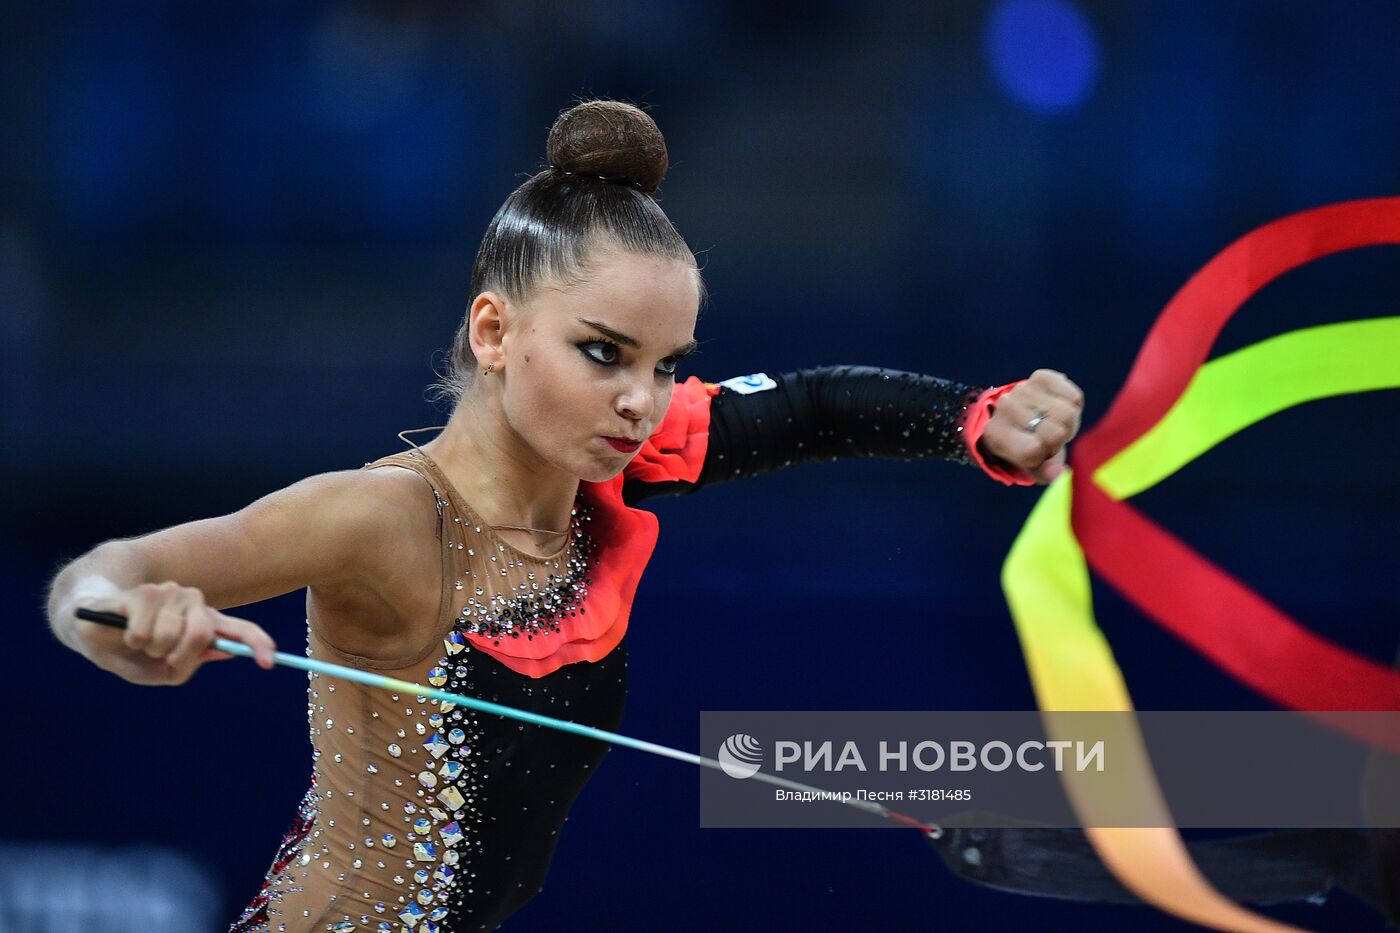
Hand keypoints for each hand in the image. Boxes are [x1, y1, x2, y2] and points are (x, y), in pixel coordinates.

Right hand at [73, 582, 276, 685]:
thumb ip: (187, 664)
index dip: (257, 644)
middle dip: (176, 655)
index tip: (269, 662)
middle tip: (158, 655)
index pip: (240, 630)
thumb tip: (223, 651)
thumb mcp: (160, 670)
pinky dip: (133, 640)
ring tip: (138, 641)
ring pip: (171, 632)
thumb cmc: (129, 651)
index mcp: (205, 623)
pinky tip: (126, 633)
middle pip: (202, 633)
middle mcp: (194, 603)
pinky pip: (145, 629)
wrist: (90, 625)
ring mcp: (172, 593)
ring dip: (150, 647)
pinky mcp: (145, 591)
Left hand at [976, 369, 1083, 483]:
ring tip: (1053, 423)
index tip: (1041, 453)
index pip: (1033, 450)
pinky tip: (1059, 407)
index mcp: (996, 435)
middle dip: (1059, 440)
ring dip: (1067, 423)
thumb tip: (1057, 472)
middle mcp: (1005, 407)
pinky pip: (1074, 396)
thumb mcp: (1032, 466)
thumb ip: (1044, 472)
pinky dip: (1073, 406)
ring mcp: (1021, 389)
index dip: (1046, 455)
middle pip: (1056, 432)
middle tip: (1050, 438)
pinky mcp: (1041, 376)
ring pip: (1067, 414)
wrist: (1022, 417)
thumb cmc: (1028, 447)